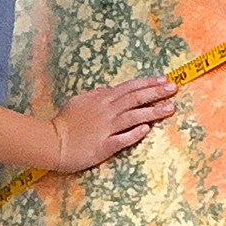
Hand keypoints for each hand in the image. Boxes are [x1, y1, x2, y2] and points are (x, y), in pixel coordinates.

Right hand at [48, 76, 179, 168]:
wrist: (52, 142)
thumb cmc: (65, 122)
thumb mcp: (80, 101)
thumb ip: (97, 94)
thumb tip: (110, 89)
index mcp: (101, 99)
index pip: (129, 88)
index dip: (147, 83)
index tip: (164, 80)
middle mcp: (106, 111)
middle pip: (135, 99)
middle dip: (155, 93)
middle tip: (173, 88)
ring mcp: (105, 129)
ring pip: (133, 117)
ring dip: (152, 112)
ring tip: (169, 108)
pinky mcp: (103, 146)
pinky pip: (121, 139)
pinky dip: (134, 133)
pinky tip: (147, 130)